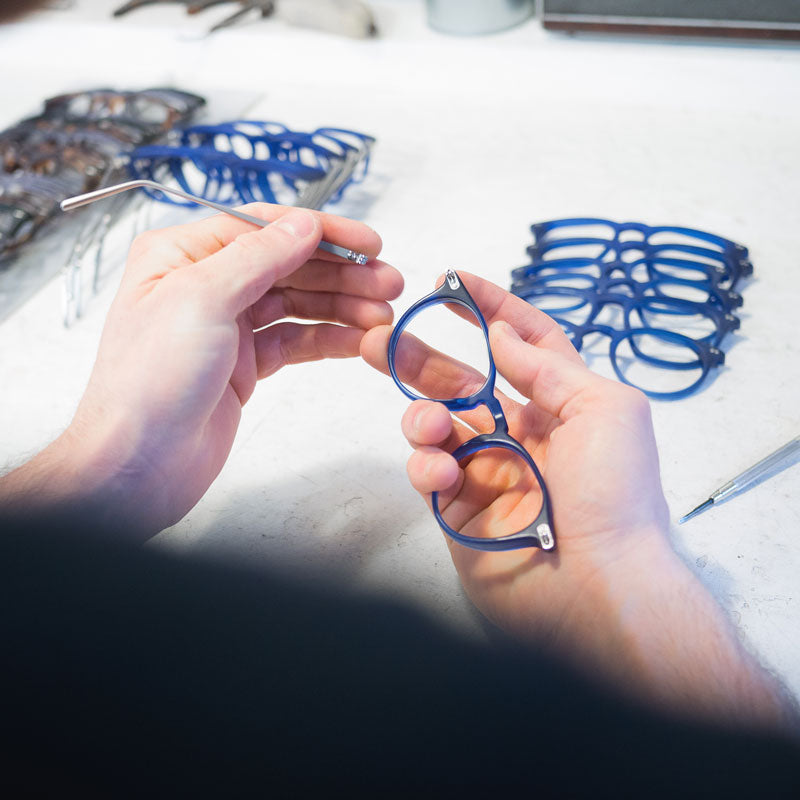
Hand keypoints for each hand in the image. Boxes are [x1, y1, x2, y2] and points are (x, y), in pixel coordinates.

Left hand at [3, 205, 401, 536]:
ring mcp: (227, 327)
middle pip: (288, 265)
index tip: (367, 243)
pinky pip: (297, 340)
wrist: (140, 465)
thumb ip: (257, 258)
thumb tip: (303, 225)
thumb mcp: (201, 301)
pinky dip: (331, 338)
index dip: (321, 232)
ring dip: (343, 306)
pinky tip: (361, 339)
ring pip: (298, 303)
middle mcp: (205, 285)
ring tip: (383, 315)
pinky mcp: (244, 365)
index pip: (263, 227)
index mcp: (181, 256)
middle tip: (388, 282)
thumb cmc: (147, 384)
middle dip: (341, 273)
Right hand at [361, 271, 669, 637]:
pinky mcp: (460, 508)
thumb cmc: (615, 493)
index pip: (519, 345)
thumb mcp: (604, 408)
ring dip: (422, 416)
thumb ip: (547, 366)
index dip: (489, 309)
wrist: (598, 585)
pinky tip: (441, 471)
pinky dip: (426, 465)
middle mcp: (519, 434)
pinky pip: (428, 472)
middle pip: (459, 382)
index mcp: (559, 406)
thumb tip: (500, 333)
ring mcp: (487, 472)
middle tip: (378, 339)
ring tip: (431, 426)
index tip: (452, 281)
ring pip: (435, 425)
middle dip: (419, 358)